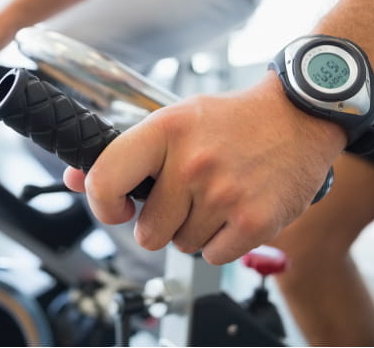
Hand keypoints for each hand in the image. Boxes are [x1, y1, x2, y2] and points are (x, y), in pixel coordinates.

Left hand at [63, 73, 346, 264]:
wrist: (300, 116)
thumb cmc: (233, 119)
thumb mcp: (176, 118)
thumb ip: (126, 150)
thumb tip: (73, 178)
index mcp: (166, 130)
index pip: (104, 180)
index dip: (102, 203)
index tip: (116, 207)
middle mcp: (192, 163)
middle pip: (148, 231)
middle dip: (161, 221)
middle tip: (183, 197)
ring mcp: (225, 194)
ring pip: (182, 245)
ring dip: (195, 229)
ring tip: (216, 196)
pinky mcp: (255, 221)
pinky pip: (214, 257)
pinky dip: (222, 242)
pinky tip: (235, 210)